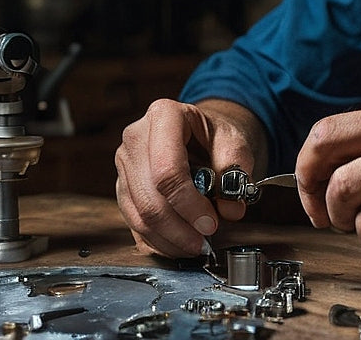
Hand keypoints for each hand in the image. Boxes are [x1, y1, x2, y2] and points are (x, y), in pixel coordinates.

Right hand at [114, 98, 265, 257]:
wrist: (198, 134)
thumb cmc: (213, 136)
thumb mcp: (235, 141)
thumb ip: (237, 171)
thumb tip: (230, 208)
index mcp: (163, 116)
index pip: (167, 170)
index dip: (189, 204)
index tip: (210, 223)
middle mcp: (135, 138)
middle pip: (149, 198)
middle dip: (179, 228)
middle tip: (205, 240)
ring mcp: (125, 165)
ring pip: (139, 216)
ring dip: (170, 239)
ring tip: (196, 244)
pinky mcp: (123, 188)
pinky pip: (135, 225)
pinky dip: (159, 241)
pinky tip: (180, 243)